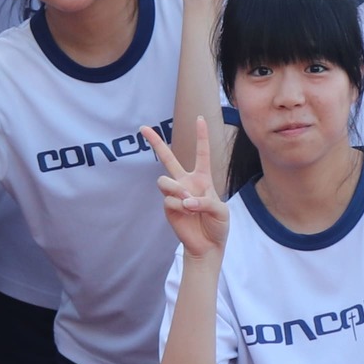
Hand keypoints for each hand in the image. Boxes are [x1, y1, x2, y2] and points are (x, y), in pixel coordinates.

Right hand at [145, 120, 227, 259]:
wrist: (207, 245)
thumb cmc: (218, 225)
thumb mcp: (220, 211)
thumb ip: (205, 201)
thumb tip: (186, 200)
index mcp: (202, 178)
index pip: (201, 153)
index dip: (201, 135)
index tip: (199, 118)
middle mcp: (186, 182)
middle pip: (168, 158)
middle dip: (155, 142)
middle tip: (143, 128)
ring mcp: (175, 194)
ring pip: (164, 180)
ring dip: (176, 190)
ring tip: (188, 203)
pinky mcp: (168, 207)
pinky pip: (169, 200)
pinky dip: (179, 206)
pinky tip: (187, 213)